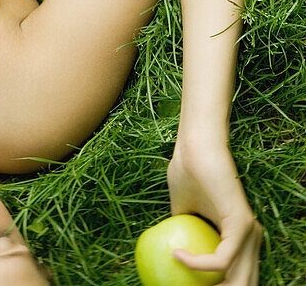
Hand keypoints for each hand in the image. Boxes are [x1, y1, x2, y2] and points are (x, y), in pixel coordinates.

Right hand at [167, 137, 262, 284]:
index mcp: (240, 237)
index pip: (237, 277)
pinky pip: (221, 260)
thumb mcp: (182, 210)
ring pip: (237, 281)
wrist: (195, 147)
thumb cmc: (187, 171)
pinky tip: (178, 256)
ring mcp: (250, 234)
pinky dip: (197, 264)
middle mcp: (251, 239)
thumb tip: (168, 258)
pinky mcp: (242, 227)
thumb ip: (184, 233)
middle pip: (242, 284)